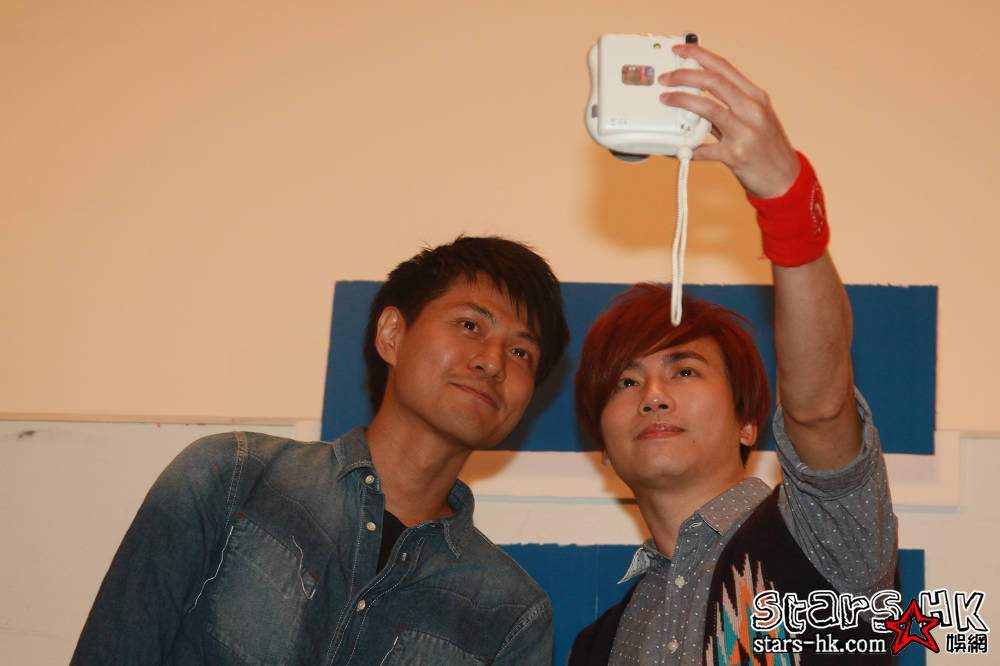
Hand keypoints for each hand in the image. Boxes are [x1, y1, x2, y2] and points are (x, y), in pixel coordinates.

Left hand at [658, 44, 799, 198]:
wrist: (784, 178)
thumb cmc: (766, 147)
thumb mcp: (753, 118)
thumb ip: (727, 106)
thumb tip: (695, 96)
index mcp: (755, 96)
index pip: (724, 67)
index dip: (700, 55)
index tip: (681, 50)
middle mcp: (752, 110)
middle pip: (714, 82)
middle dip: (685, 76)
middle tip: (666, 78)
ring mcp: (745, 132)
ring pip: (707, 109)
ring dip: (682, 102)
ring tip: (666, 100)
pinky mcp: (736, 155)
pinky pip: (703, 149)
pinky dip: (685, 148)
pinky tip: (675, 148)